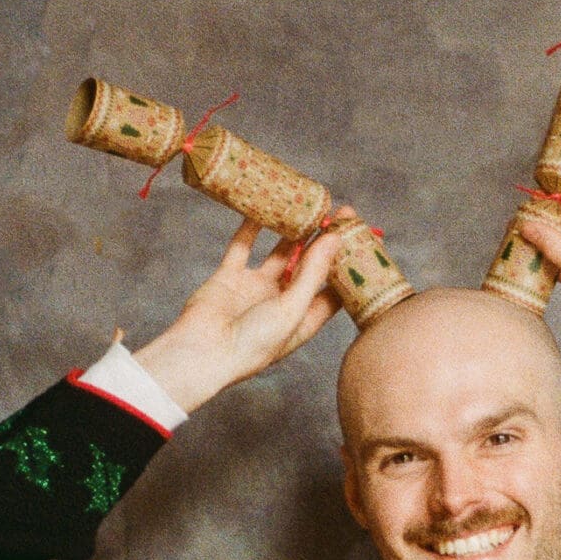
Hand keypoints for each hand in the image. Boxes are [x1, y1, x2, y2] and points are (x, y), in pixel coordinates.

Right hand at [132, 208, 356, 411]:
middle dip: (324, 242)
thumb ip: (313, 273)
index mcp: (303, 320)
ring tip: (308, 206)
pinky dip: (251, 228)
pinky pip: (242, 246)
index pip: (333, 289)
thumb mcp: (292, 309)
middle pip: (309, 267)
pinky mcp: (230, 277)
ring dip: (292, 233)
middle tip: (338, 212)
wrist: (202, 352)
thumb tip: (335, 239)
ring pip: (278, 254)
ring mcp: (256, 289)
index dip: (346, 263)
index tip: (358, 234)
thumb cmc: (253, 343)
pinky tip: (264, 207)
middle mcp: (282, 304)